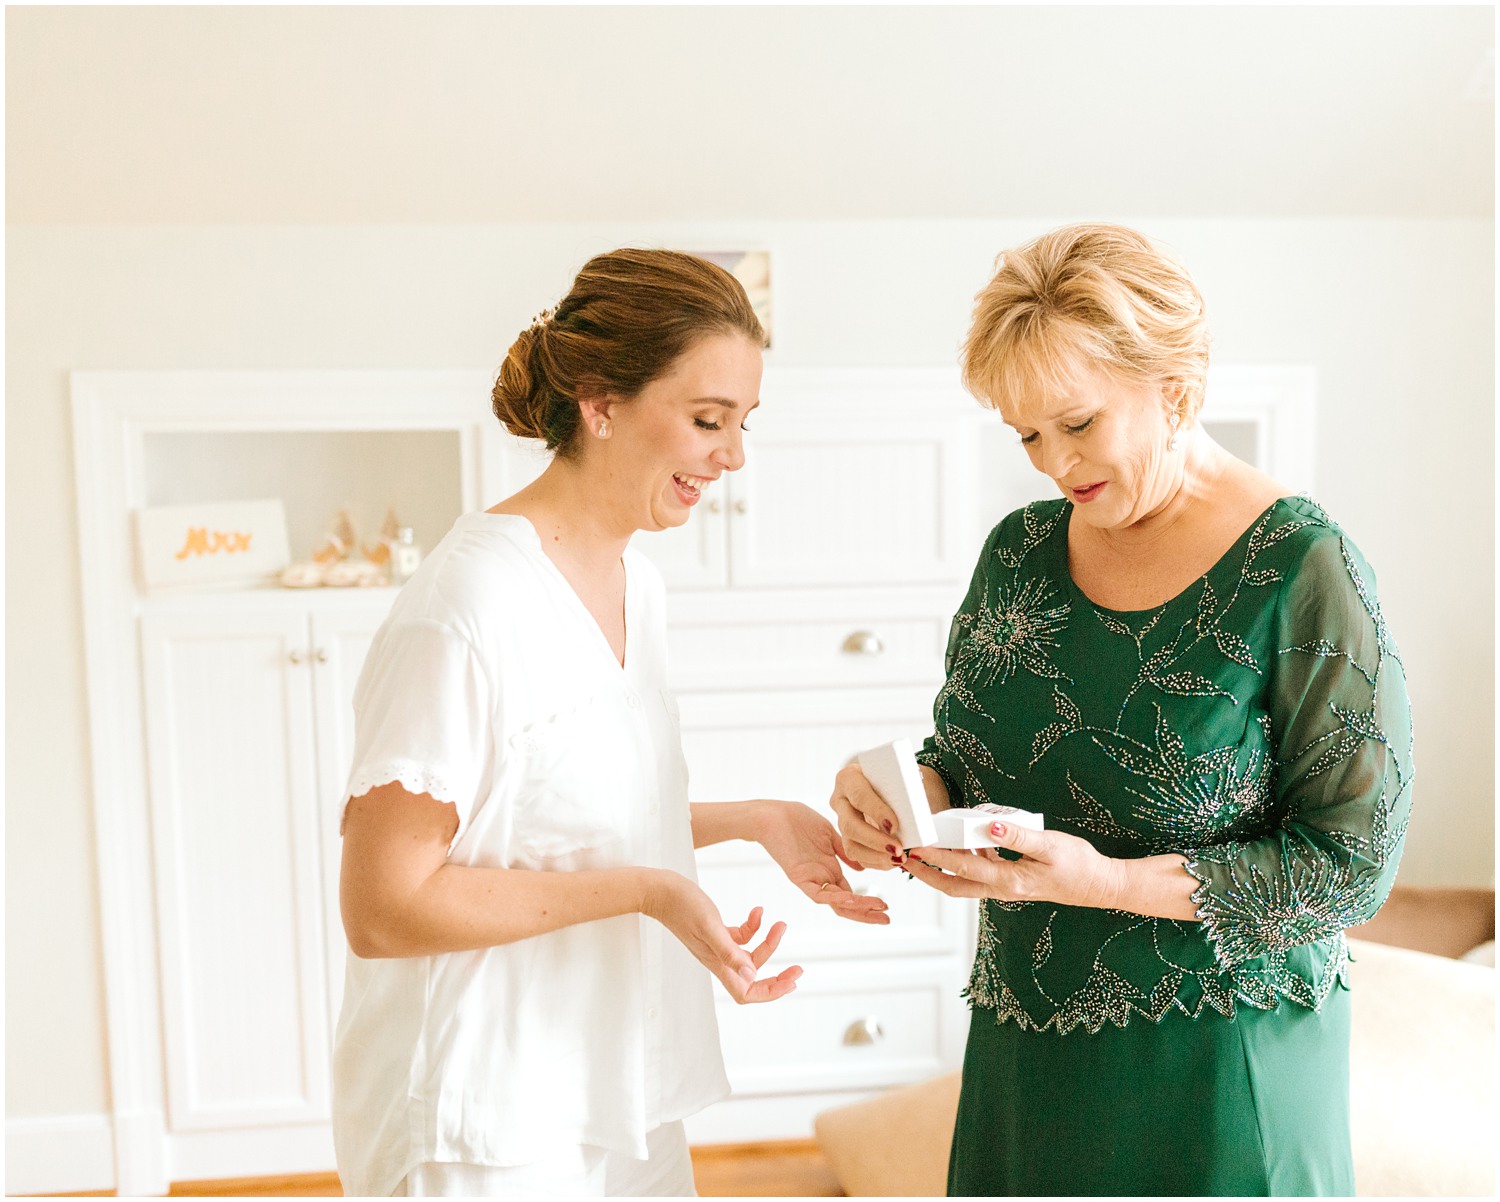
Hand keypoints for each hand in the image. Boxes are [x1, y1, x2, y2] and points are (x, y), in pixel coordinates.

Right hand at [642, 869, 802, 1003]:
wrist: (660, 891)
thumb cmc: (681, 906)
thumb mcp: (710, 926)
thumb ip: (729, 951)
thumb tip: (751, 975)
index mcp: (718, 964)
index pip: (746, 993)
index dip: (770, 993)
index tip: (790, 982)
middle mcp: (719, 959)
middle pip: (753, 979)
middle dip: (777, 976)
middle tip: (799, 968)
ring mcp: (717, 946)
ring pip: (750, 955)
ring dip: (768, 942)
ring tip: (779, 923)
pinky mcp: (716, 931)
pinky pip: (741, 936)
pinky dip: (753, 926)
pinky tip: (758, 910)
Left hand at [755, 800, 889, 924]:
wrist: (772, 815)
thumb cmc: (797, 820)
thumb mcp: (829, 835)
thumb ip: (845, 852)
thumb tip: (861, 868)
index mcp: (830, 869)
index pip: (851, 894)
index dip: (868, 902)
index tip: (887, 907)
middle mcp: (822, 878)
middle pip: (846, 905)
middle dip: (867, 913)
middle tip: (887, 920)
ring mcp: (811, 879)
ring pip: (836, 903)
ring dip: (857, 908)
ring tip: (878, 909)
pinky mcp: (799, 877)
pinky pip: (818, 893)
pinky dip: (835, 898)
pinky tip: (851, 898)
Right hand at [828, 763, 904, 870]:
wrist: (889, 784)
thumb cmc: (894, 778)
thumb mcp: (896, 776)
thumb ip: (900, 790)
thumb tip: (913, 814)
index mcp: (848, 778)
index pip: (859, 796)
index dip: (876, 812)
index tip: (894, 826)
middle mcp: (840, 800)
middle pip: (850, 825)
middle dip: (875, 840)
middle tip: (898, 849)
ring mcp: (841, 821)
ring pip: (851, 845)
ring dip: (875, 856)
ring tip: (898, 859)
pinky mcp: (848, 838)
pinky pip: (858, 855)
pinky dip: (876, 862)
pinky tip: (892, 862)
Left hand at [904, 820, 1122, 909]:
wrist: (1099, 885)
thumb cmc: (1078, 865)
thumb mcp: (1050, 846)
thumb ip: (1018, 837)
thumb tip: (989, 827)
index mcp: (1008, 881)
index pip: (962, 867)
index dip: (935, 857)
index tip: (915, 847)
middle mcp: (1002, 888)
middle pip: (953, 885)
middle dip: (927, 873)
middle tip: (905, 858)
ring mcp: (1005, 886)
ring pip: (965, 880)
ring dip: (943, 867)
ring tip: (924, 847)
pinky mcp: (1011, 880)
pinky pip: (980, 871)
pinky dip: (966, 859)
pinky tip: (963, 841)